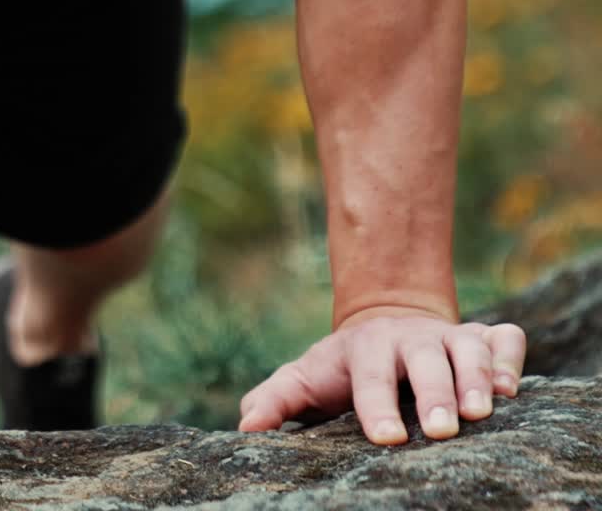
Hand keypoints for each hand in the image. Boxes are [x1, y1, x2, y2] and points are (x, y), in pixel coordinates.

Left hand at [238, 307, 526, 445]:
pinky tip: (509, 386)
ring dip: (474, 376)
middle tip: (441, 428)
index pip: (369, 376)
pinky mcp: (482, 339)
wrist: (384, 319)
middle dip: (433, 391)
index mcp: (365, 349)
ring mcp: (448, 337)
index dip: (377, 405)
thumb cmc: (343, 367)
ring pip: (467, 348)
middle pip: (423, 359)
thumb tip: (246, 426)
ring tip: (480, 411)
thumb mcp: (306, 378)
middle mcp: (409, 339)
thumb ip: (276, 400)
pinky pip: (504, 339)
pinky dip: (509, 357)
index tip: (385, 437)